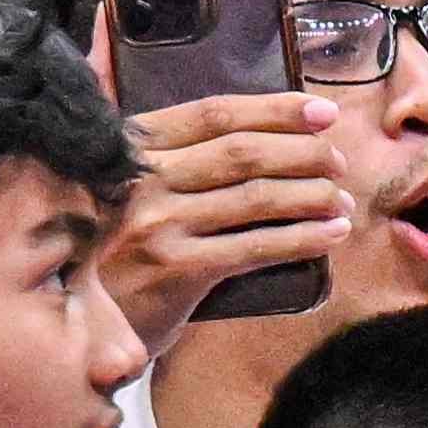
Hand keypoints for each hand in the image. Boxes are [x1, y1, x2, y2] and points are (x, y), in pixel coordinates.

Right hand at [93, 88, 356, 340]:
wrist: (85, 318)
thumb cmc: (120, 246)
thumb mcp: (133, 187)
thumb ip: (178, 157)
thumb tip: (268, 134)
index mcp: (134, 145)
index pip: (216, 113)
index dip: (276, 109)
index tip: (324, 113)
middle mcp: (143, 178)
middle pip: (243, 152)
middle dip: (305, 153)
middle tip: (338, 163)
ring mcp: (158, 223)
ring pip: (256, 196)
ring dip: (312, 196)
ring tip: (342, 201)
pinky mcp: (176, 268)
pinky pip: (255, 246)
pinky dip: (302, 238)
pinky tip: (331, 235)